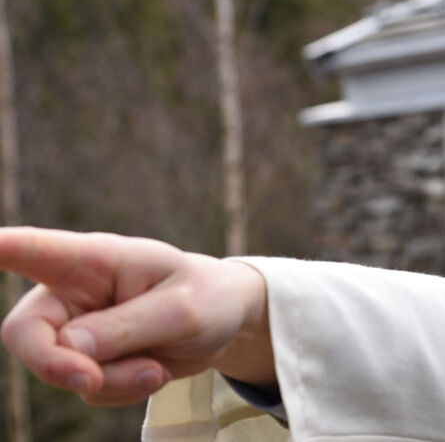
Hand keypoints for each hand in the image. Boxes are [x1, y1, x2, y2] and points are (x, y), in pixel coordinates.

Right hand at [0, 227, 272, 405]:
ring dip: (114, 381)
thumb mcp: (184, 309)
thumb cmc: (205, 297)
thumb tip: (70, 347)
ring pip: (63, 372)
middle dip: (57, 366)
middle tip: (91, 381)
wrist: (224, 322)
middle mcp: (70, 292)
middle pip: (24, 334)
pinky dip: (123, 392)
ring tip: (157, 365)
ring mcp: (74, 329)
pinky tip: (152, 370)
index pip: (29, 249)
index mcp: (92, 259)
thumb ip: (130, 325)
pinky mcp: (85, 361)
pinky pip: (89, 392)